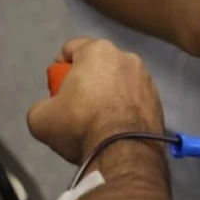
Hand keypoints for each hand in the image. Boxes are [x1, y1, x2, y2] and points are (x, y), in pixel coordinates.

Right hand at [28, 38, 164, 163]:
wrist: (124, 152)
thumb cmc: (80, 125)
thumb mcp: (41, 118)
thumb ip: (42, 106)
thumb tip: (50, 111)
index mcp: (98, 51)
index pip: (72, 47)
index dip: (60, 66)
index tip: (57, 87)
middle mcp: (127, 58)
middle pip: (99, 65)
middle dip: (87, 80)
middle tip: (76, 105)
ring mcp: (147, 79)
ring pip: (120, 82)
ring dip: (109, 94)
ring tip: (100, 119)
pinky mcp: (159, 101)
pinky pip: (136, 99)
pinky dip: (126, 108)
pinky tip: (118, 127)